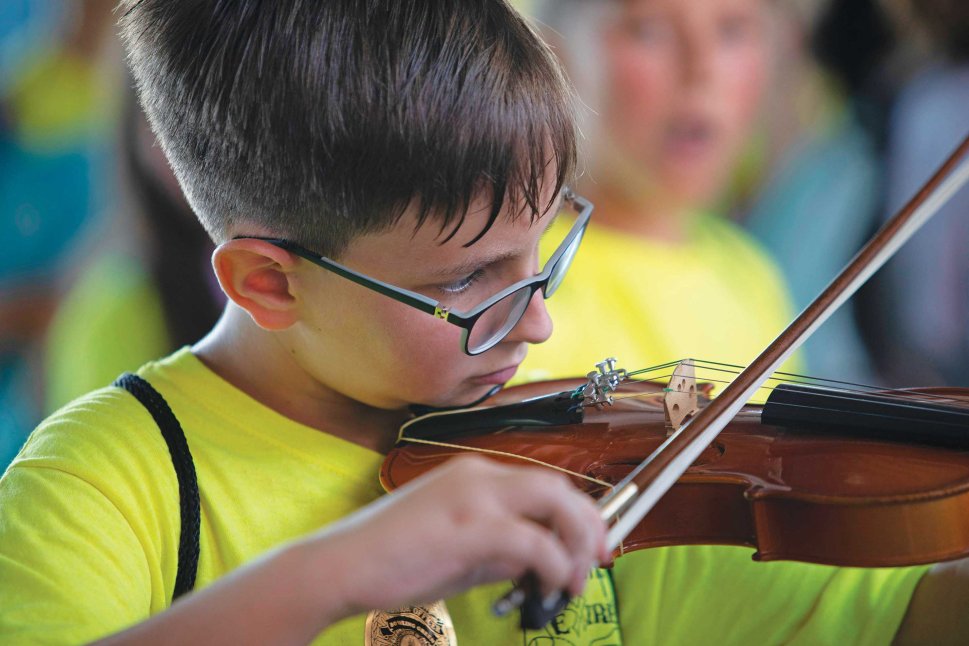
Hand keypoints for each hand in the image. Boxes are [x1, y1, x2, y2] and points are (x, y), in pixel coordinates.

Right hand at [308, 455, 608, 616]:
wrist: (342, 565)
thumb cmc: (394, 558)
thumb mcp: (458, 549)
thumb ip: (499, 549)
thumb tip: (539, 561)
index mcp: (474, 474)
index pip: (544, 484)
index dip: (576, 515)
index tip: (590, 547)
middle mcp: (478, 475)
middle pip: (558, 486)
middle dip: (588, 524)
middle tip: (597, 561)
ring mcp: (472, 496)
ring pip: (552, 502)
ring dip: (576, 543)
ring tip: (576, 580)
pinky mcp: (466, 525)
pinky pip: (531, 540)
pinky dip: (553, 562)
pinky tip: (552, 584)